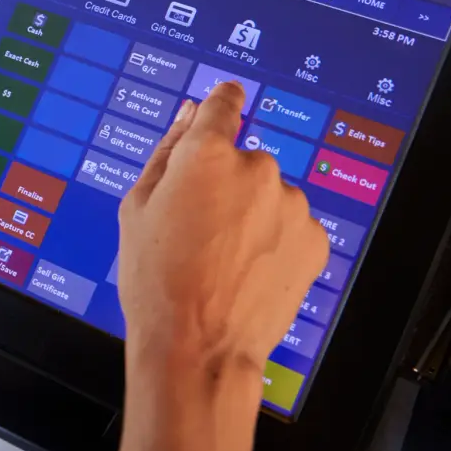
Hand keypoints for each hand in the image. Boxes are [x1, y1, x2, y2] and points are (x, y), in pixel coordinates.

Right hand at [118, 83, 328, 383]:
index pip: (225, 103)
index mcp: (206, 153)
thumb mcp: (137, 207)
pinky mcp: (314, 239)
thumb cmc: (156, 279)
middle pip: (243, 160)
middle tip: (199, 228)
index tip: (225, 104)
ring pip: (269, 196)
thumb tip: (190, 115)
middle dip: (226, 184)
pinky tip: (247, 270)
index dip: (222, 103)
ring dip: (253, 214)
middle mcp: (256, 168)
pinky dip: (275, 242)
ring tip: (222, 258)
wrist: (198, 347)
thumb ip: (167, 150)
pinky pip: (292, 226)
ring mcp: (291, 205)